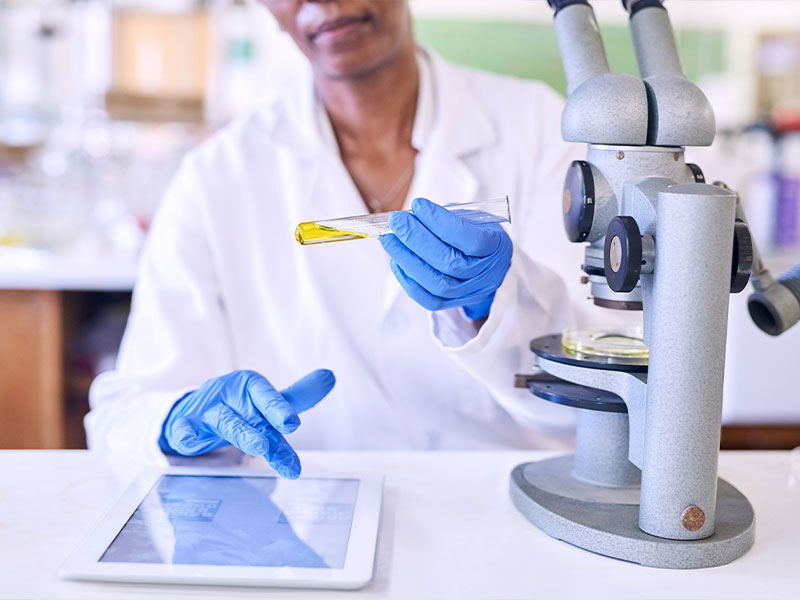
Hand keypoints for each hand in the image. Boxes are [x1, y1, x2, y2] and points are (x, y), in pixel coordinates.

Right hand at [159, 369, 334, 477]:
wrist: (197, 407)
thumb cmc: (241, 406)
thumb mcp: (268, 401)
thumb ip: (299, 395)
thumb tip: (331, 376)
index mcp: (252, 388)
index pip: (268, 397)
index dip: (279, 410)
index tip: (294, 423)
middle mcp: (232, 397)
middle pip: (252, 417)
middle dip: (265, 432)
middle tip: (278, 442)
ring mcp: (209, 410)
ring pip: (226, 423)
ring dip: (241, 433)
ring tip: (258, 447)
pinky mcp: (188, 424)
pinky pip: (184, 429)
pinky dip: (186, 433)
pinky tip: (189, 440)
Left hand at [380, 197, 512, 319]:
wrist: (489, 266)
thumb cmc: (477, 234)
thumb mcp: (473, 219)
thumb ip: (449, 217)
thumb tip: (413, 216)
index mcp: (496, 247)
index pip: (470, 238)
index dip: (441, 222)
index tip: (418, 205)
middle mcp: (485, 274)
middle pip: (449, 262)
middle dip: (417, 239)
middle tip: (397, 221)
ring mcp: (468, 292)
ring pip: (436, 283)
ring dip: (407, 259)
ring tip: (389, 239)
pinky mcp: (451, 303)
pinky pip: (427, 299)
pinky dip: (407, 280)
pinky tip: (395, 260)